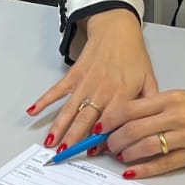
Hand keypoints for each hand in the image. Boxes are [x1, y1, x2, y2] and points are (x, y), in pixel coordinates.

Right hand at [28, 9, 157, 151]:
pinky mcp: (73, 75)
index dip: (101, 137)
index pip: (110, 121)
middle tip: (65, 153)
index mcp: (121, 94)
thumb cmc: (134, 56)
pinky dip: (44, 101)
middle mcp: (101, 90)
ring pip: (69, 108)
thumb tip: (146, 127)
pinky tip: (34, 111)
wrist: (117, 31)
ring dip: (59, 126)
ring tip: (50, 141)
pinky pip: (56, 90)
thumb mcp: (149, 80)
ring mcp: (85, 83)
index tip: (92, 151)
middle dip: (74, 137)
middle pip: (85, 118)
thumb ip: (149, 105)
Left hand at [98, 88, 184, 177]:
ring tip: (119, 156)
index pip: (130, 108)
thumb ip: (158, 106)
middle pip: (133, 128)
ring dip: (126, 153)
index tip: (100, 126)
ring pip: (145, 146)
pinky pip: (163, 163)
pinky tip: (133, 171)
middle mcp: (176, 115)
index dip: (110, 119)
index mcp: (172, 97)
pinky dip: (144, 169)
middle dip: (113, 139)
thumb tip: (129, 118)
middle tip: (106, 145)